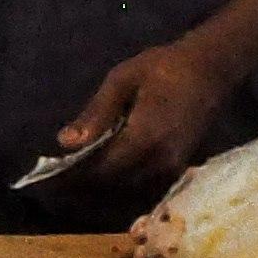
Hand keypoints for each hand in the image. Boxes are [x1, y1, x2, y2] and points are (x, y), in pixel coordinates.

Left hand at [49, 29, 254, 193]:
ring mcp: (171, 168)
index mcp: (144, 138)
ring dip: (97, 188)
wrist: (212, 69)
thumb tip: (65, 143)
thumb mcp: (122, 80)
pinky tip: (99, 175)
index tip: (45, 180)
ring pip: (125, 189)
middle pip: (111, 186)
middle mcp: (159, 161)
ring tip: (69, 181)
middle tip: (51, 184)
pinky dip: (117, 184)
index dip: (71, 178)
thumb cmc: (164, 68)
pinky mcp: (177, 168)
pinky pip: (140, 185)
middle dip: (80, 187)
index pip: (100, 170)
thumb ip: (95, 114)